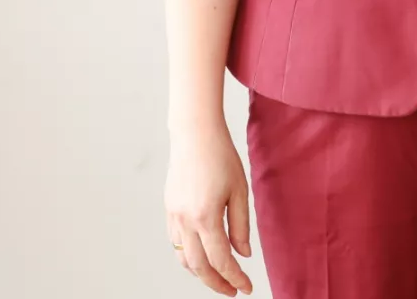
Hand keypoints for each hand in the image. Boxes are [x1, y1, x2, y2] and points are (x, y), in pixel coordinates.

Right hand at [165, 122, 253, 295]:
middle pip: (199, 267)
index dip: (234, 277)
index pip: (220, 260)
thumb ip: (241, 225)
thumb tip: (242, 255)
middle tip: (233, 290)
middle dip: (216, 283)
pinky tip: (202, 254)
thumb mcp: (239, 189)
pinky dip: (188, 255)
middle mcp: (185, 221)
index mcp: (206, 216)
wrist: (195, 133)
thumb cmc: (221, 156)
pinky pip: (176, 242)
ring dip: (200, 273)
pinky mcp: (169, 209)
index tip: (247, 287)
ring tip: (219, 276)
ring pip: (183, 258)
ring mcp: (174, 216)